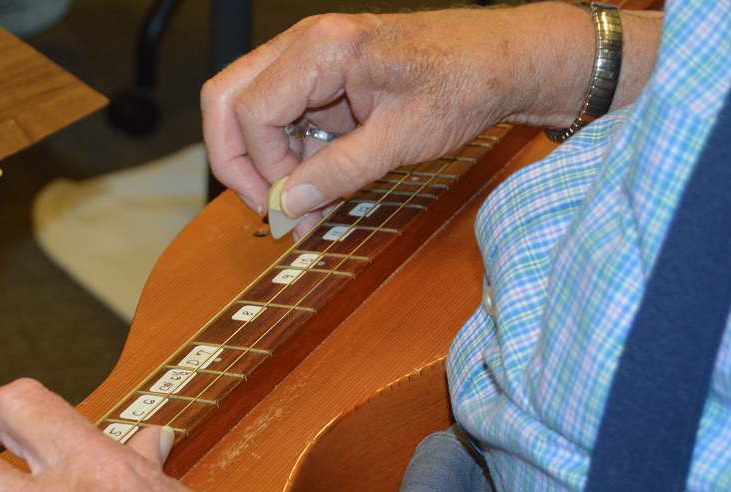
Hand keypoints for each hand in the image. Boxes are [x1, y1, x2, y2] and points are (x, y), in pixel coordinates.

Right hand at [201, 4, 592, 232]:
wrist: (504, 62)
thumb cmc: (463, 83)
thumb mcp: (400, 140)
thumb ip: (337, 173)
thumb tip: (286, 205)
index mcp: (321, 49)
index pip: (251, 112)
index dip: (263, 166)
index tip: (292, 201)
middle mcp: (305, 46)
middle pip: (226, 99)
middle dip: (235, 159)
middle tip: (265, 204)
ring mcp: (311, 61)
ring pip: (248, 111)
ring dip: (267, 163)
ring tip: (302, 207)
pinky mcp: (324, 81)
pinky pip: (284, 120)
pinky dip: (292, 158)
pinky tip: (317, 190)